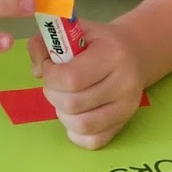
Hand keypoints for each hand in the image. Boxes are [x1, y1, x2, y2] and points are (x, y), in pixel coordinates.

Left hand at [28, 19, 143, 148]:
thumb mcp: (73, 30)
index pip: (71, 78)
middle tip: (56, 84)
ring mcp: (126, 108)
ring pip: (81, 125)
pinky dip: (76, 132)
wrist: (134, 54)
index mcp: (112, 54)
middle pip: (72, 103)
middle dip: (53, 94)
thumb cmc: (98, 42)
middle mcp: (124, 83)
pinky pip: (92, 141)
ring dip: (63, 113)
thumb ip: (45, 43)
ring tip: (65, 98)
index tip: (49, 68)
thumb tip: (37, 71)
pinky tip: (75, 114)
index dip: (50, 76)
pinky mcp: (123, 125)